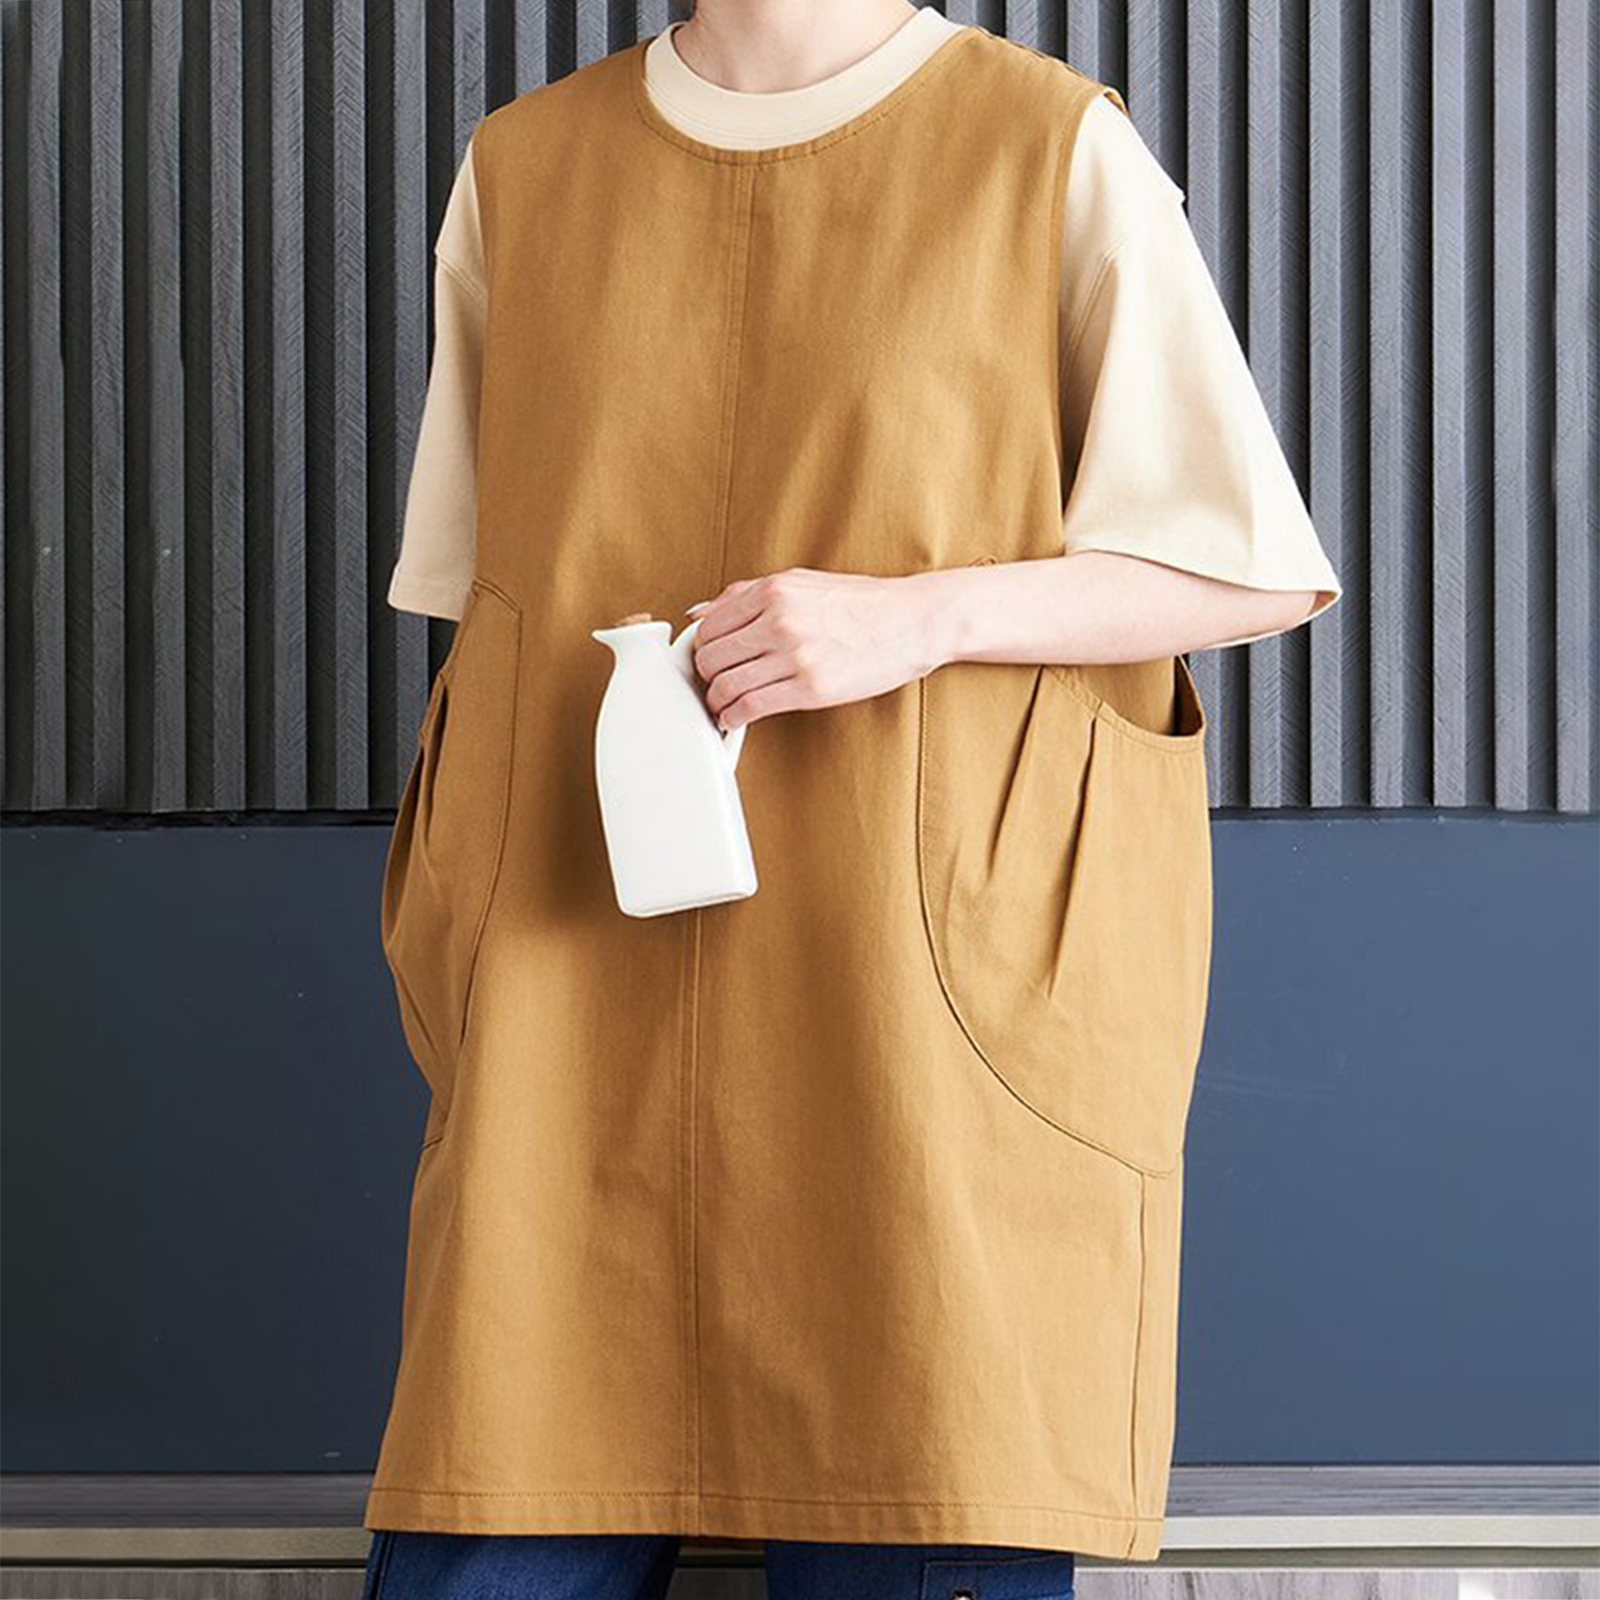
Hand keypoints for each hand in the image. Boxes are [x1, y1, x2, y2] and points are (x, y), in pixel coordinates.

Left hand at [686, 567, 948, 731]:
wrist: (913, 621)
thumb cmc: (862, 604)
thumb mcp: (801, 583)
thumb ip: (747, 594)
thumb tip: (700, 612)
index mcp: (773, 591)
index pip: (709, 626)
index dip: (703, 648)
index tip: (710, 660)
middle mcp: (779, 620)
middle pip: (710, 658)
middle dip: (706, 676)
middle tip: (715, 684)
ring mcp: (795, 655)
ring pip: (725, 686)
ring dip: (717, 701)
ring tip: (724, 705)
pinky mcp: (811, 688)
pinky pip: (750, 708)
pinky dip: (733, 718)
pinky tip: (735, 719)